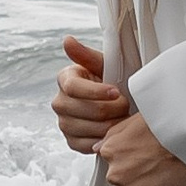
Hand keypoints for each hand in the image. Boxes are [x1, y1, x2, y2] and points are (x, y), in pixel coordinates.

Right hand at [51, 36, 132, 156]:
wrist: (114, 104)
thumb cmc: (109, 81)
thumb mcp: (103, 65)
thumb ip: (86, 55)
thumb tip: (67, 41)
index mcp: (65, 80)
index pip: (73, 88)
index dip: (96, 92)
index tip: (116, 92)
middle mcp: (60, 102)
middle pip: (86, 110)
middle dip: (112, 109)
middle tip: (126, 105)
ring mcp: (64, 123)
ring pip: (91, 129)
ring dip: (112, 124)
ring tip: (123, 116)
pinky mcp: (71, 141)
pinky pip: (89, 145)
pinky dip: (105, 140)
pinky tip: (114, 131)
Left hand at [97, 111, 185, 185]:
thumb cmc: (171, 127)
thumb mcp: (136, 119)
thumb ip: (114, 134)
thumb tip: (99, 146)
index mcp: (111, 151)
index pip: (112, 159)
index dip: (132, 155)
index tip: (145, 152)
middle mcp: (116, 174)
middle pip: (123, 177)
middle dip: (138, 171)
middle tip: (158, 161)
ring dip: (148, 185)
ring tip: (167, 169)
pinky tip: (170, 181)